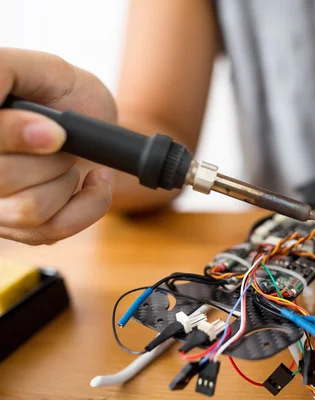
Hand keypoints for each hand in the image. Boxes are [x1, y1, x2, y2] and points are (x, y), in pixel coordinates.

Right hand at [0, 48, 115, 243]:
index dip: (14, 135)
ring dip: (66, 178)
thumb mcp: (41, 69)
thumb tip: (4, 106)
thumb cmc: (63, 92)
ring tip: (68, 159)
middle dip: (50, 156)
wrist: (94, 124)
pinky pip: (56, 229)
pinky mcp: (24, 231)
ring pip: (29, 208)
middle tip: (60, 138)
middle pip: (3, 179)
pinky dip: (89, 202)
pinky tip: (91, 180)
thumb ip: (6, 70)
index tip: (56, 132)